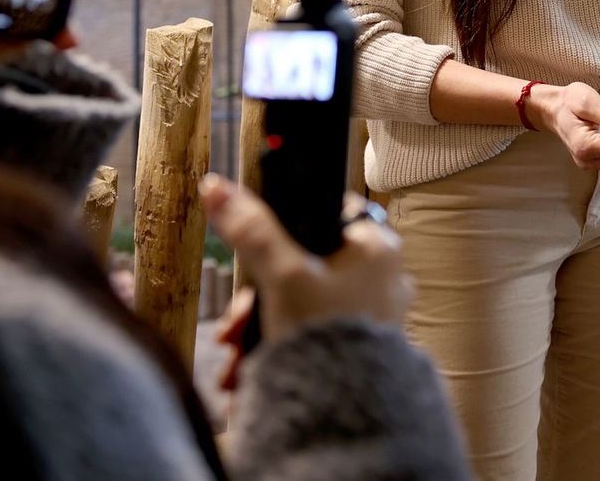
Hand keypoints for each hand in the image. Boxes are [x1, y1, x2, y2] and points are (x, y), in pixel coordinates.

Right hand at [202, 175, 410, 360]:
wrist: (346, 413)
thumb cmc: (324, 334)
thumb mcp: (282, 276)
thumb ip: (252, 231)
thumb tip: (218, 187)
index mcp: (376, 246)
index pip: (326, 212)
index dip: (282, 229)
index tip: (251, 254)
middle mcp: (382, 274)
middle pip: (306, 265)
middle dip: (258, 298)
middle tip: (232, 327)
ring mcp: (373, 310)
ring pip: (304, 300)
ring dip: (260, 326)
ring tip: (234, 358)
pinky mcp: (360, 342)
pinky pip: (313, 330)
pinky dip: (280, 343)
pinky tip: (248, 373)